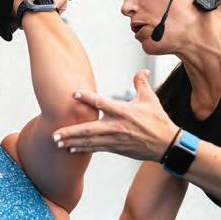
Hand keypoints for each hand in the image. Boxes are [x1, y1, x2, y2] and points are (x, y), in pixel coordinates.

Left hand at [52, 69, 178, 161]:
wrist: (166, 144)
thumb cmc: (158, 120)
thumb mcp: (151, 99)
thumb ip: (141, 83)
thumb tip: (141, 71)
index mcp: (124, 111)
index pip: (102, 103)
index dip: (87, 98)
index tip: (73, 94)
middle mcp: (116, 126)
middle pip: (89, 129)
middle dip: (70, 132)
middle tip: (54, 133)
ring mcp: (115, 139)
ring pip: (89, 141)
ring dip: (72, 141)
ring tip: (56, 142)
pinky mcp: (116, 148)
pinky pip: (96, 148)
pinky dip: (83, 148)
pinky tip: (70, 148)